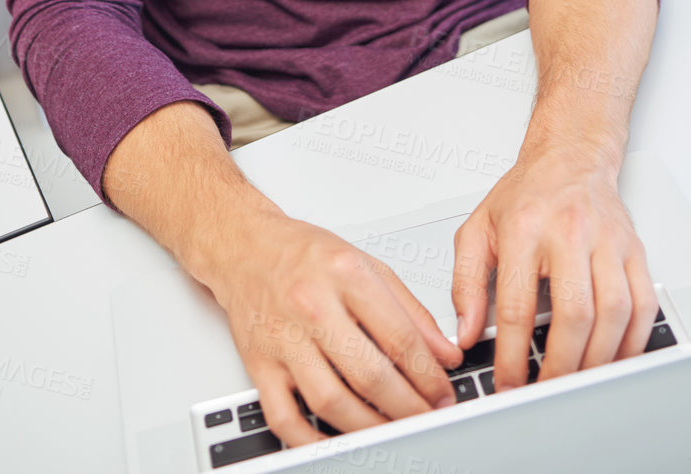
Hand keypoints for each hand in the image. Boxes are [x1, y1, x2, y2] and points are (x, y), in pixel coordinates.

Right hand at [206, 208, 462, 446]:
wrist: (246, 247)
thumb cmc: (305, 254)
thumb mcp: (367, 265)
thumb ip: (410, 310)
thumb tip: (445, 354)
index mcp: (345, 274)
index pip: (399, 336)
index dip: (428, 374)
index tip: (443, 392)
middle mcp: (312, 306)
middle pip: (368, 373)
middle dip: (407, 406)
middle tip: (427, 417)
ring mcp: (283, 339)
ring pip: (330, 401)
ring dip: (369, 426)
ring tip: (394, 431)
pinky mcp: (259, 364)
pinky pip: (283, 417)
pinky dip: (310, 440)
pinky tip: (336, 442)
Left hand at [451, 144, 657, 389]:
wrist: (570, 156)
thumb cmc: (526, 195)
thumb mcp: (478, 228)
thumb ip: (465, 282)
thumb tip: (466, 332)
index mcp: (524, 227)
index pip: (518, 306)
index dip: (513, 355)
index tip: (509, 384)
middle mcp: (569, 231)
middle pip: (574, 313)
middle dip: (562, 365)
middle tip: (547, 392)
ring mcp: (607, 241)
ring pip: (615, 312)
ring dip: (598, 359)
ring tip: (578, 381)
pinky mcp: (634, 250)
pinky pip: (644, 305)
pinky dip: (633, 341)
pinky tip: (613, 358)